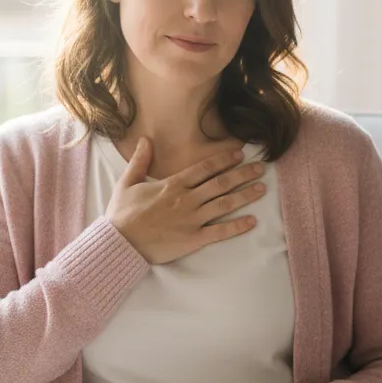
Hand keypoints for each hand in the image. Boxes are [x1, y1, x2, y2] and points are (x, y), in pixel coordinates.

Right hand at [106, 138, 266, 265]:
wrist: (119, 243)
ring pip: (224, 204)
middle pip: (221, 183)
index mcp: (173, 184)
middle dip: (243, 174)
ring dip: (245, 195)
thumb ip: (140, 161)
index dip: (224, 160)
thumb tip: (145, 139)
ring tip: (262, 189)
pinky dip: (237, 226)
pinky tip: (252, 221)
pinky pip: (219, 232)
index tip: (240, 154)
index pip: (205, 168)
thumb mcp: (127, 182)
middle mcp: (187, 199)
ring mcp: (192, 220)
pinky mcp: (193, 239)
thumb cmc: (122, 214)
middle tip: (261, 168)